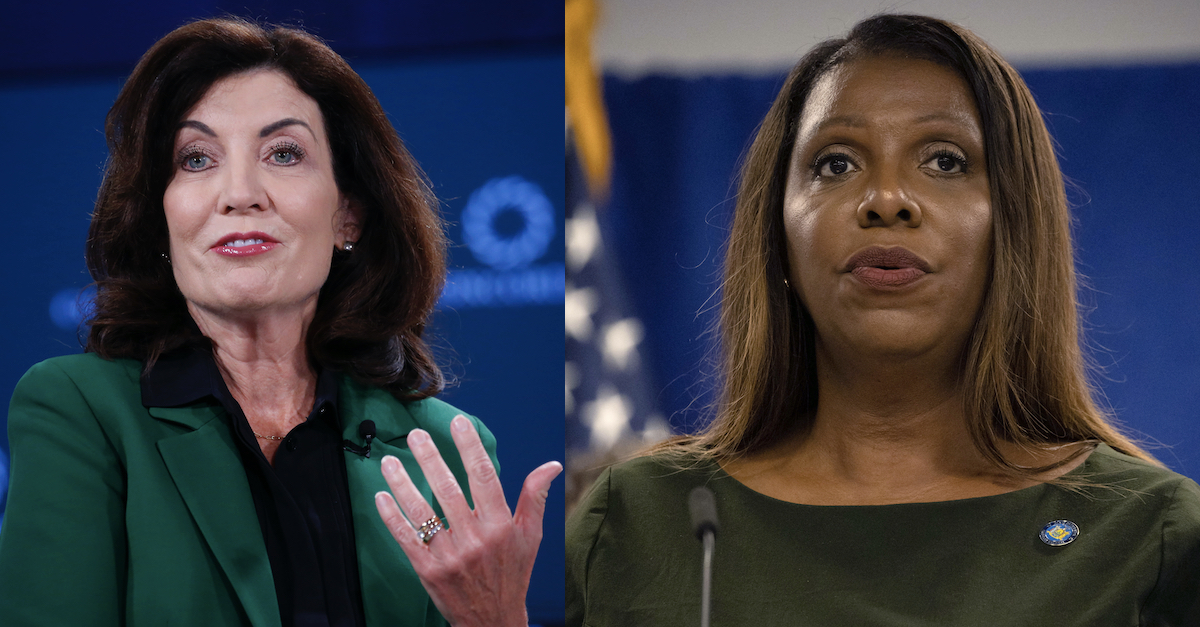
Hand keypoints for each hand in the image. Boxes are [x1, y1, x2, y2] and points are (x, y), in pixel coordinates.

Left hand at [374, 415, 562, 626]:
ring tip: (390, 461)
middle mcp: (475, 539)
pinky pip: (406, 538)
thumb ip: (535, 497)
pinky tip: (381, 496)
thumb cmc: (512, 574)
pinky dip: (392, 516)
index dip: (470, 447)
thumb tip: (550, 465)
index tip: (459, 423)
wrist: (492, 621)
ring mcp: (449, 555)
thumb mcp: (531, 536)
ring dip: (403, 483)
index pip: (484, 477)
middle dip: (430, 458)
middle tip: (417, 434)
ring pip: (422, 512)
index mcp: (500, 526)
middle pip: (448, 489)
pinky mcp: (428, 571)